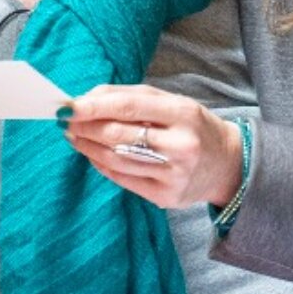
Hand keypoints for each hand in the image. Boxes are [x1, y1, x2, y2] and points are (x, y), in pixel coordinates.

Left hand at [62, 86, 242, 209]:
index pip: (129, 107)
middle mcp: (181, 145)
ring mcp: (174, 174)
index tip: (69, 105)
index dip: (94, 106)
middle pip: (119, 134)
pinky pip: (122, 179)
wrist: (227, 164)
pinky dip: (101, 165)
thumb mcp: (172, 102)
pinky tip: (92, 154)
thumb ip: (131, 97)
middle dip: (85, 126)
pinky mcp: (165, 197)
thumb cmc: (192, 126)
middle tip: (65, 120)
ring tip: (74, 136)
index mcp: (183, 113)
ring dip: (87, 146)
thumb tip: (87, 98)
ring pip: (116, 159)